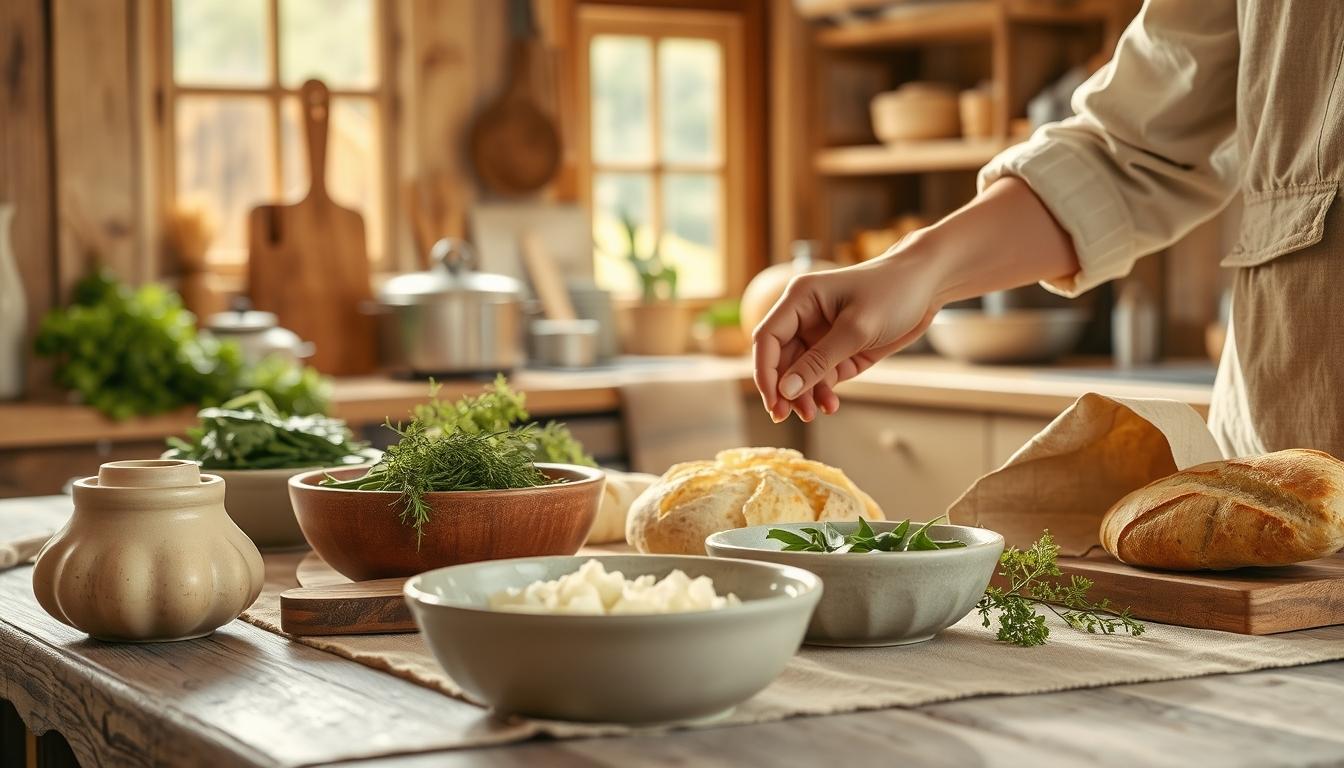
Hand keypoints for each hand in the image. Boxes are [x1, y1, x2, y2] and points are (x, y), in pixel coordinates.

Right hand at [752, 242, 943, 422]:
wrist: (928, 286)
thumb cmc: (893, 292)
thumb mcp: (856, 329)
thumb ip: (819, 361)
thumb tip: (785, 390)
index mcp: (800, 299)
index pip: (767, 338)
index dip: (765, 372)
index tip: (773, 401)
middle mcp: (804, 317)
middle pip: (780, 360)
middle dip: (784, 388)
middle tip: (788, 416)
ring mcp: (820, 336)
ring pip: (799, 372)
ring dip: (804, 395)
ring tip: (815, 414)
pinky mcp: (838, 350)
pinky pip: (821, 376)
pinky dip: (823, 392)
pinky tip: (830, 405)